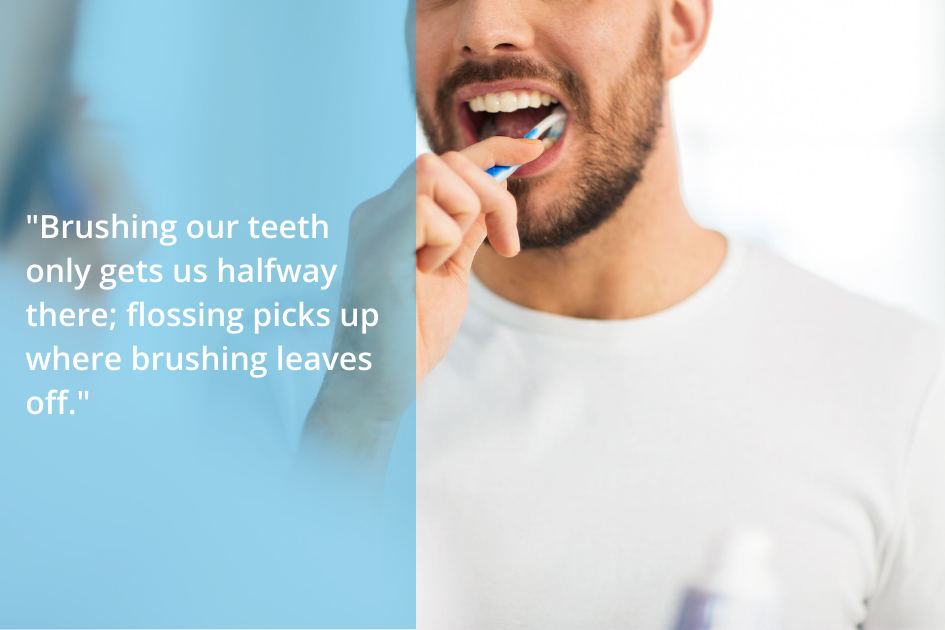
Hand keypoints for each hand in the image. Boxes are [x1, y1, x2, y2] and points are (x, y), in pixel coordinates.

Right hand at [301, 137, 542, 464]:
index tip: (535, 148)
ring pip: (435, 171)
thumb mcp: (450, 272)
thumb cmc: (409, 336)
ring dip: (459, 218)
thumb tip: (495, 191)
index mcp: (395, 216)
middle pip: (448, 160)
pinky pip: (424, 208)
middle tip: (504, 245)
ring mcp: (372, 222)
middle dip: (492, 196)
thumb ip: (467, 230)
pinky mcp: (374, 241)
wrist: (379, 383)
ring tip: (439, 263)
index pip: (447, 162)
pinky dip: (441, 241)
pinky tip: (422, 273)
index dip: (494, 147)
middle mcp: (379, 210)